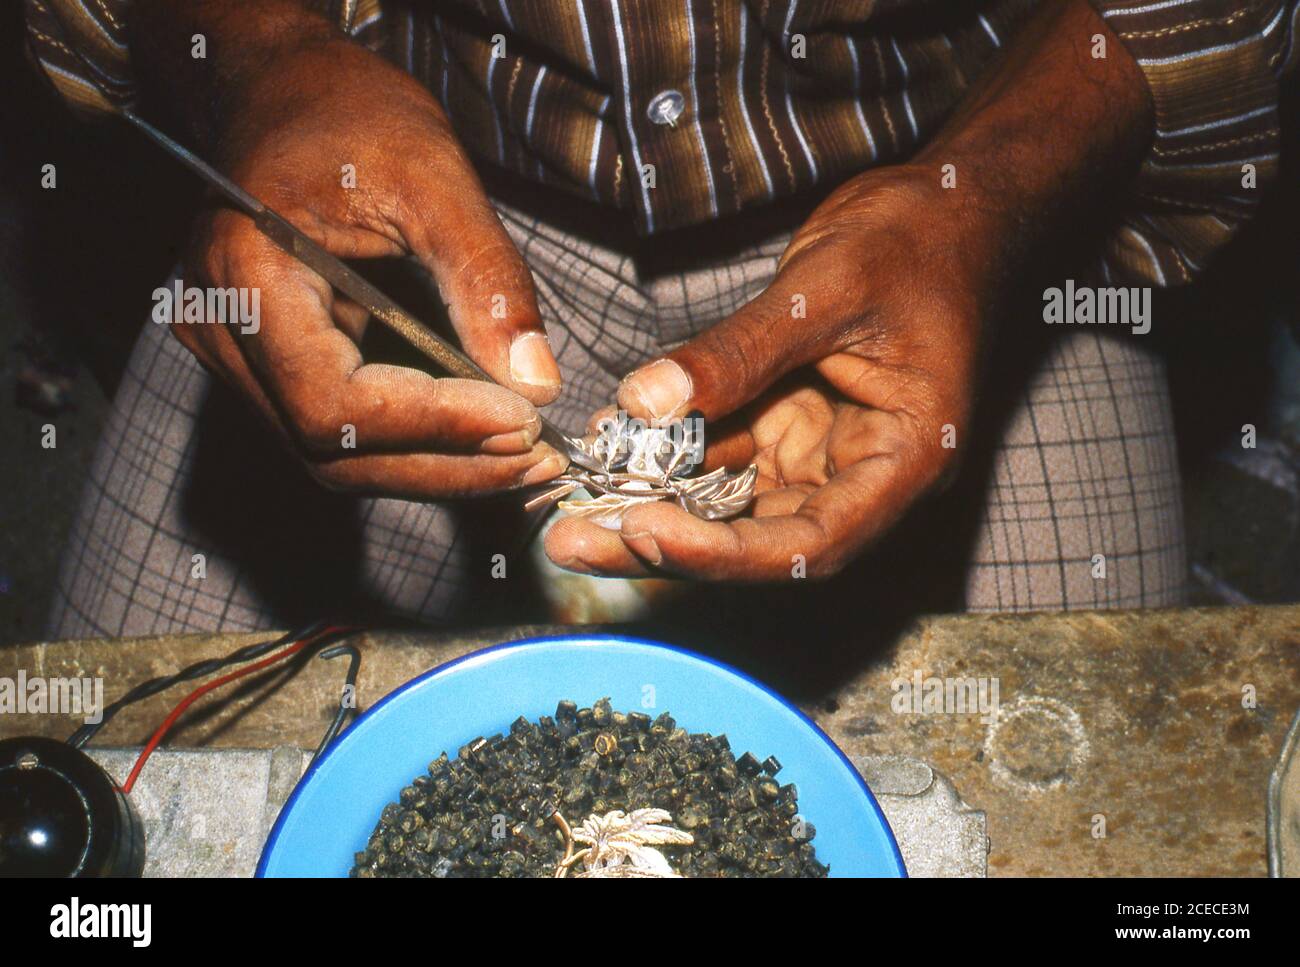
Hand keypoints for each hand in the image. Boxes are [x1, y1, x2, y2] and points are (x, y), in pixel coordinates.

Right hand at [169, 22, 565, 497]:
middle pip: (332, 450)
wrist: (285, 86)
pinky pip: (336, 431)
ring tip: (522, 457)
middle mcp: (219, 328)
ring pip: (334, 457)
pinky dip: (413, 444)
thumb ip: (486, 281)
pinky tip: (479, 437)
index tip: (521, 423)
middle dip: (445, 464)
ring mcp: (232, 351)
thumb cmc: (346, 111)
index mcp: (245, 274)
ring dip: (435, 467)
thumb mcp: (433, 177)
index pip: (333, 403)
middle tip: (538, 458)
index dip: (434, 426)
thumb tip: (536, 384)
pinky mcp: (262, 361)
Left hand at [545, 168, 986, 579]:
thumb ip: (741, 351)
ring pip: (731, 505)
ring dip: (655, 506)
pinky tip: (611, 440)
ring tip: (573, 507)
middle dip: (667, 546)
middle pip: (760, 541)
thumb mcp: (825, 288)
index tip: (644, 533)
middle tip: (574, 543)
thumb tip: (646, 401)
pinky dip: (667, 453)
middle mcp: (862, 475)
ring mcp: (821, 452)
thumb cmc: (915, 241)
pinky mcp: (790, 424)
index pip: (814, 542)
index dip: (726, 554)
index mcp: (905, 459)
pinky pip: (722, 453)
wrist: (943, 209)